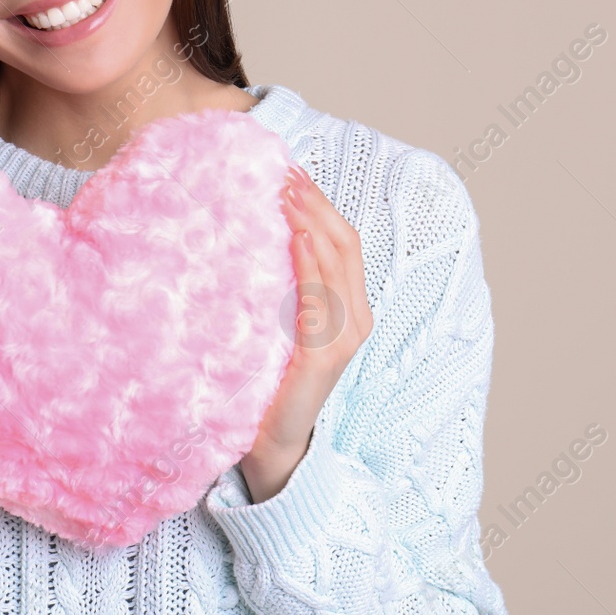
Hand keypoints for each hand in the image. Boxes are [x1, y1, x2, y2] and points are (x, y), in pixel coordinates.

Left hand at [239, 163, 374, 502]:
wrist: (272, 443)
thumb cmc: (271, 380)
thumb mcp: (280, 322)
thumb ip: (283, 286)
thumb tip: (260, 234)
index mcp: (349, 308)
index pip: (343, 242)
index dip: (321, 204)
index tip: (290, 171)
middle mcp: (355, 319)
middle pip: (345, 243)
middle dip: (316, 204)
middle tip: (284, 173)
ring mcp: (343, 339)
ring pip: (337, 264)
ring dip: (311, 222)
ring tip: (286, 194)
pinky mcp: (323, 359)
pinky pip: (320, 302)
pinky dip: (309, 266)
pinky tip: (293, 240)